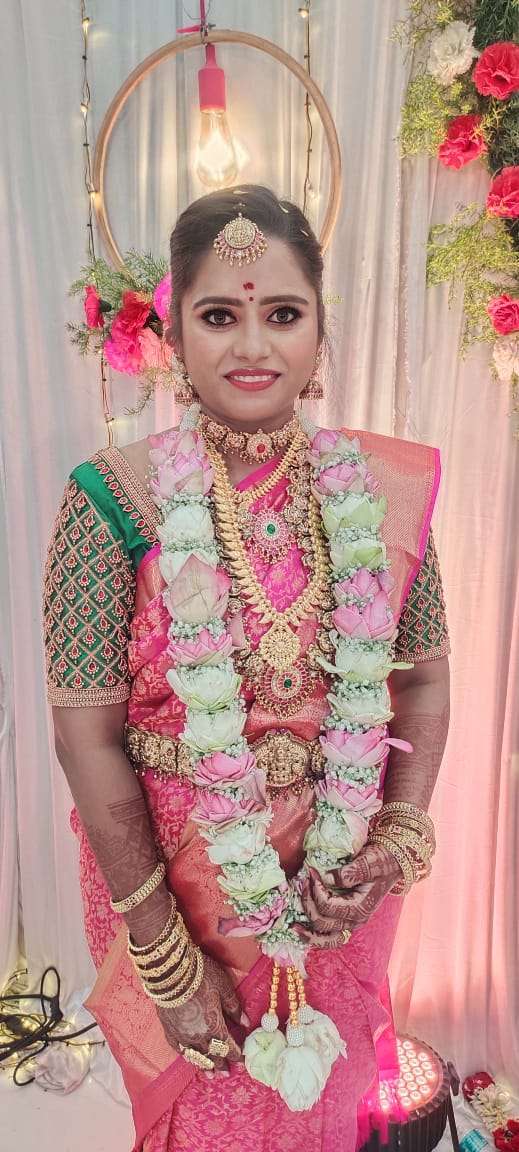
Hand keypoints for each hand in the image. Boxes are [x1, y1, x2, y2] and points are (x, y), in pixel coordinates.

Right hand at [156, 954, 245, 1075]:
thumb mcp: (223, 987)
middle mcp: (198, 1036)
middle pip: (212, 1055)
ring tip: (210, 1075)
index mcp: (214, 1026)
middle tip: (227, 1075)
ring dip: (204, 1066)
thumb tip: (246, 1023)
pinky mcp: (169, 1030)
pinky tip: (189, 1058)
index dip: (236, 1055)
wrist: (170, 972)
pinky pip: (179, 1048)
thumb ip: (234, 1007)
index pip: (228, 1046)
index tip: (242, 1063)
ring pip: (196, 1056)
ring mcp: (182, 1035)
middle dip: (221, 1065)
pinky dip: (186, 1056)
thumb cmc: (201, 975)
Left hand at [294, 844, 401, 947]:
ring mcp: (352, 923)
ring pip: (326, 939)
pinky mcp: (348, 920)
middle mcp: (356, 920)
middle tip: (302, 883)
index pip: (328, 906)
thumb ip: (351, 871)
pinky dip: (316, 936)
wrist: (392, 862)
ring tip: (293, 926)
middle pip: (322, 922)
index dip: (315, 890)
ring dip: (308, 932)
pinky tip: (304, 930)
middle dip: (307, 903)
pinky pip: (330, 936)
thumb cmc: (381, 860)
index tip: (311, 871)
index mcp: (360, 907)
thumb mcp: (369, 862)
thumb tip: (328, 877)